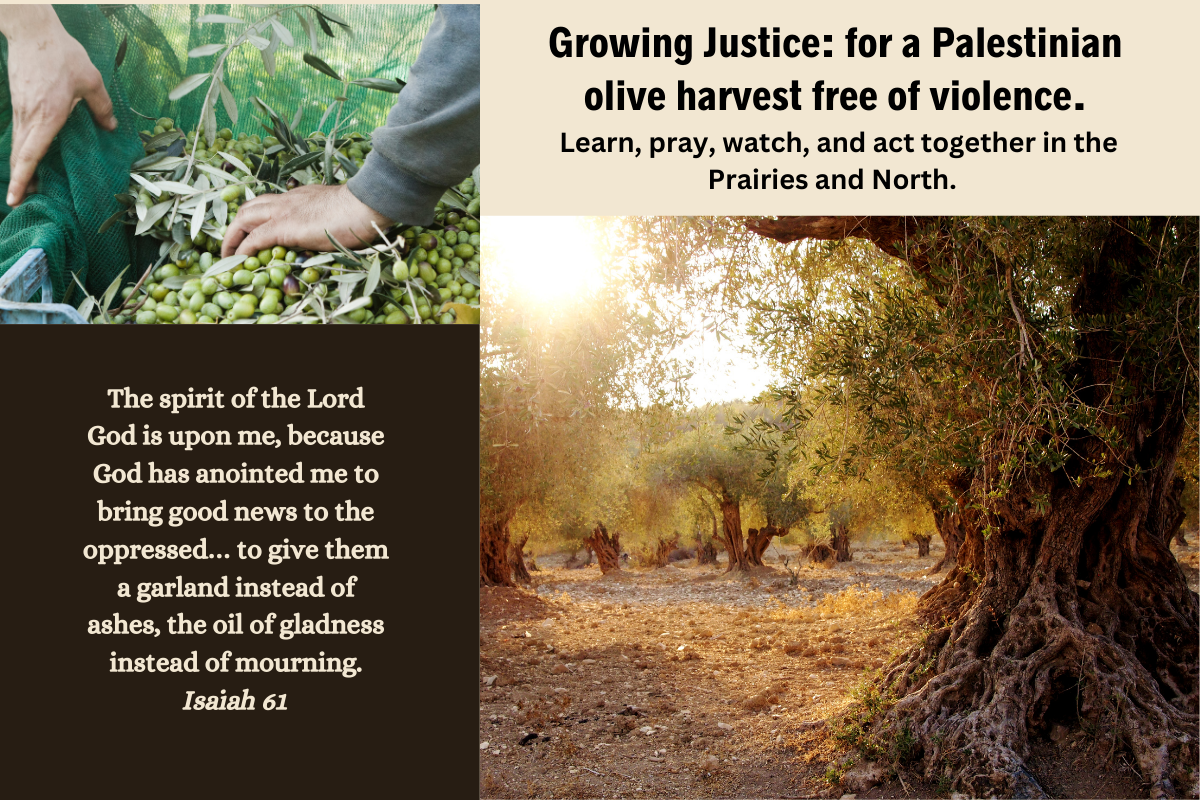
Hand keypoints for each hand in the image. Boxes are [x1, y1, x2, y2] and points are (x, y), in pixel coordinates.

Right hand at [2, 7, 116, 206]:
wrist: (32, 31)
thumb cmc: (61, 54)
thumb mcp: (91, 80)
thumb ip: (102, 106)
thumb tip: (111, 127)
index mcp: (47, 116)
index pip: (31, 154)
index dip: (22, 178)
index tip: (14, 197)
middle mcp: (30, 117)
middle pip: (20, 155)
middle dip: (20, 180)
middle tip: (22, 200)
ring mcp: (21, 110)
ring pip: (18, 145)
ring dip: (21, 166)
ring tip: (28, 186)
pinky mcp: (20, 103)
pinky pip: (20, 133)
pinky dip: (23, 149)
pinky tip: (31, 156)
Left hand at [221, 184, 392, 257]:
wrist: (365, 205)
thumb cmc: (361, 212)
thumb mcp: (338, 213)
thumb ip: (326, 220)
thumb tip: (328, 234)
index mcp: (300, 196)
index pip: (269, 203)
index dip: (256, 217)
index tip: (252, 233)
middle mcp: (287, 200)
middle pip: (249, 207)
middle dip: (236, 226)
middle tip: (234, 245)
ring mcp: (283, 211)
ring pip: (244, 218)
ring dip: (233, 237)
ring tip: (229, 256)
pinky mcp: (284, 227)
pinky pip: (254, 238)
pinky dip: (243, 249)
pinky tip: (239, 260)